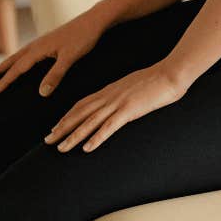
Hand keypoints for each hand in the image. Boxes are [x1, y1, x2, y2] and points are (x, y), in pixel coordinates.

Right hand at [0, 10, 108, 96]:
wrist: (95, 20)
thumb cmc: (83, 37)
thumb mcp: (70, 58)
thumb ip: (56, 75)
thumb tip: (41, 93)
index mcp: (39, 49)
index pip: (18, 68)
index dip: (6, 80)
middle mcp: (38, 44)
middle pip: (15, 58)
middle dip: (2, 69)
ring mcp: (44, 40)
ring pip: (21, 53)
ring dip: (10, 62)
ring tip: (1, 70)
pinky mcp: (51, 40)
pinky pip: (30, 51)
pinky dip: (21, 57)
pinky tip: (25, 60)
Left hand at [43, 61, 188, 152]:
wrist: (172, 72)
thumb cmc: (159, 79)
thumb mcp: (136, 85)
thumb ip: (125, 94)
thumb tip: (121, 102)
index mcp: (111, 89)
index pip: (82, 103)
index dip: (68, 116)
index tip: (56, 126)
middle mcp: (110, 96)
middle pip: (80, 113)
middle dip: (63, 127)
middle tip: (48, 140)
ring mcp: (119, 102)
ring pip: (90, 121)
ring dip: (74, 136)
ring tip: (61, 148)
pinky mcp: (130, 110)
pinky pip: (109, 126)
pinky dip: (96, 137)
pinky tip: (87, 148)